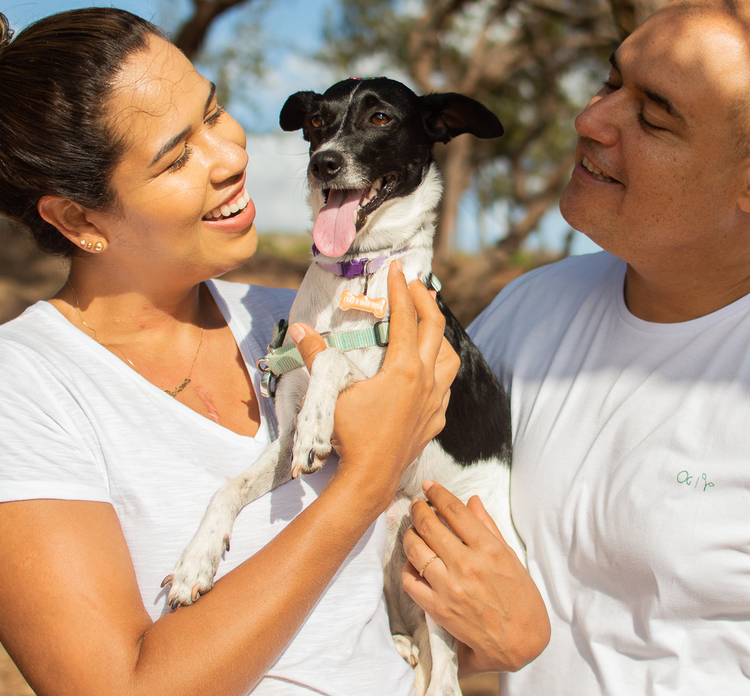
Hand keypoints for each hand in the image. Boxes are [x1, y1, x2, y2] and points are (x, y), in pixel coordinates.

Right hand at [288, 261, 458, 505]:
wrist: (369, 479)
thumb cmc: (351, 436)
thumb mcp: (331, 392)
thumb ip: (317, 356)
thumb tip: (299, 329)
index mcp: (405, 369)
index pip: (406, 319)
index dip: (400, 291)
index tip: (397, 270)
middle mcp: (426, 382)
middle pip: (436, 330)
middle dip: (425, 302)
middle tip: (415, 286)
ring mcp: (434, 403)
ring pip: (450, 359)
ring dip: (440, 338)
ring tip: (427, 327)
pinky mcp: (434, 421)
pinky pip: (445, 388)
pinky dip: (439, 371)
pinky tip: (427, 374)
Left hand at [401, 480, 548, 675]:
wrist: (520, 642)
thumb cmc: (521, 598)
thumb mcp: (511, 557)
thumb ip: (487, 527)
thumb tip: (472, 501)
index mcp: (488, 549)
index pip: (454, 511)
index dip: (438, 494)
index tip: (429, 486)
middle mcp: (466, 565)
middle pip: (429, 526)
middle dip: (418, 510)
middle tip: (416, 505)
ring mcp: (449, 587)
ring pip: (414, 550)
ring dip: (409, 534)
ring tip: (412, 530)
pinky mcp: (437, 608)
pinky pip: (410, 580)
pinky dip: (407, 567)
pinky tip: (413, 562)